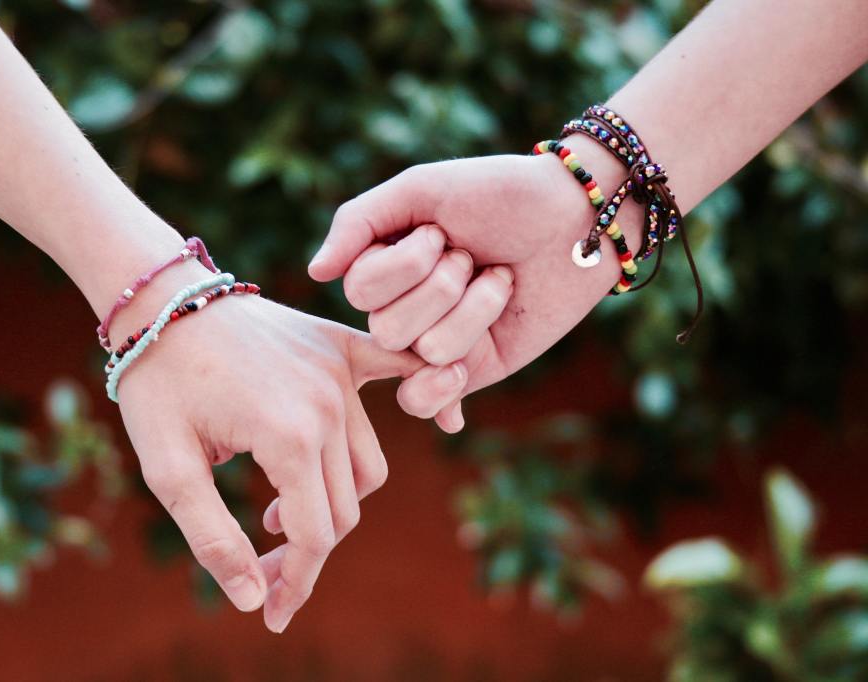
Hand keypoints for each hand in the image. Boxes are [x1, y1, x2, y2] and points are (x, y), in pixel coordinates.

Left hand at [112, 269, 420, 632]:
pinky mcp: (342, 347)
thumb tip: (254, 599)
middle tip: (258, 559)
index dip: (295, 581)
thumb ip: (213, 538)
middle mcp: (328, 405)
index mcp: (287, 436)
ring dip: (334, 502)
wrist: (162, 301)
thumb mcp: (168, 469)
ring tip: (276, 510)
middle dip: (305, 549)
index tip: (273, 612)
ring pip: (368, 466)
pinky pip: (401, 376)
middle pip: (345, 507)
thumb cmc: (158, 385)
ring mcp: (341, 372)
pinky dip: (430, 397)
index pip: (314, 534)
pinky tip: (451, 422)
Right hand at [308, 142, 636, 430]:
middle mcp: (401, 306)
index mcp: (382, 264)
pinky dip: (440, 395)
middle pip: (388, 327)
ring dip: (475, 310)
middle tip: (474, 257)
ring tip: (499, 281)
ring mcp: (433, 341)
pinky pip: (426, 402)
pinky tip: (460, 376)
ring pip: (425, 354)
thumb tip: (315, 273)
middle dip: (443, 286)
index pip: (361, 289)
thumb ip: (358, 222)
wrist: (577, 219)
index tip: (444, 231)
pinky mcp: (471, 370)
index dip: (408, 262)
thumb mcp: (422, 189)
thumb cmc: (500, 194)